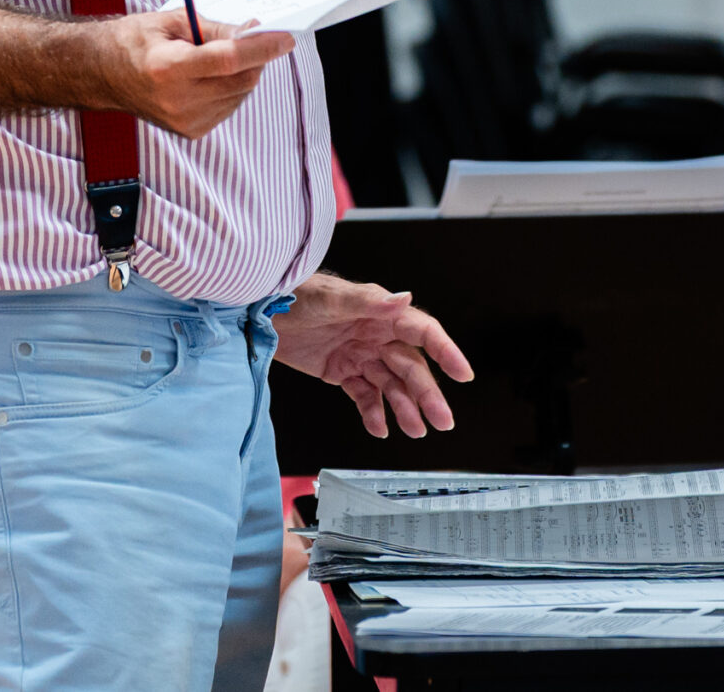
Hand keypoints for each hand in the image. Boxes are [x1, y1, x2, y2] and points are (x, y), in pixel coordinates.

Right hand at [105, 12, 292, 138]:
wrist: (101, 74)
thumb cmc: (134, 41)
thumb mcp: (173, 21)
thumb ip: (217, 28)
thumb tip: (253, 31)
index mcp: (168, 67)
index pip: (228, 59)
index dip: (261, 48)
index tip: (284, 37)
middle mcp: (177, 100)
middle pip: (241, 80)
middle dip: (257, 57)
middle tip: (256, 36)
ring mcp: (184, 120)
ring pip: (240, 94)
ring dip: (244, 72)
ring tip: (218, 56)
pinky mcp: (190, 131)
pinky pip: (229, 106)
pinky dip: (232, 88)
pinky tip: (211, 76)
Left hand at [273, 273, 474, 438]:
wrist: (260, 311)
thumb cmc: (296, 293)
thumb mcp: (332, 297)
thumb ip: (368, 300)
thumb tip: (403, 299)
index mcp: (380, 313)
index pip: (423, 332)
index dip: (446, 352)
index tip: (463, 374)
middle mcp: (375, 335)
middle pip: (410, 367)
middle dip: (428, 395)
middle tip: (442, 420)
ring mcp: (359, 354)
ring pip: (390, 386)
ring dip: (404, 408)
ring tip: (415, 430)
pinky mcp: (340, 371)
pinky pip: (363, 395)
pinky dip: (372, 412)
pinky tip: (380, 427)